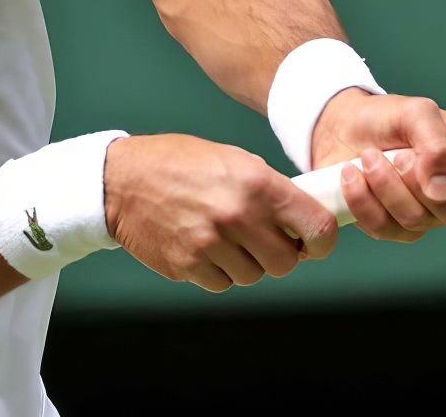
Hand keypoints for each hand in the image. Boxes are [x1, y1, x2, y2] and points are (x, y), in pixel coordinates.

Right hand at [104, 133, 337, 292]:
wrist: (122, 180)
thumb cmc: (180, 164)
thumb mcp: (235, 161)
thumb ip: (271, 191)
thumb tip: (303, 222)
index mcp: (257, 184)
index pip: (316, 226)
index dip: (322, 241)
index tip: (315, 243)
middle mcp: (237, 216)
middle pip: (285, 262)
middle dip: (280, 255)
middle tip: (265, 241)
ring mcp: (210, 244)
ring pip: (253, 276)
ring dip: (247, 263)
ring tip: (226, 238)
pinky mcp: (187, 266)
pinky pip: (222, 283)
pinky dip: (219, 271)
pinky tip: (204, 246)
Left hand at [309, 89, 445, 241]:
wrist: (342, 127)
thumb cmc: (387, 118)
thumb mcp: (416, 113)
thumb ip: (436, 144)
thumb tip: (441, 187)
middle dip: (419, 182)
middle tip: (399, 155)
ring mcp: (422, 215)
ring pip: (415, 221)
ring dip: (385, 185)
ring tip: (368, 156)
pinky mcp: (390, 226)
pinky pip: (383, 228)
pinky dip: (363, 199)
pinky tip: (353, 176)